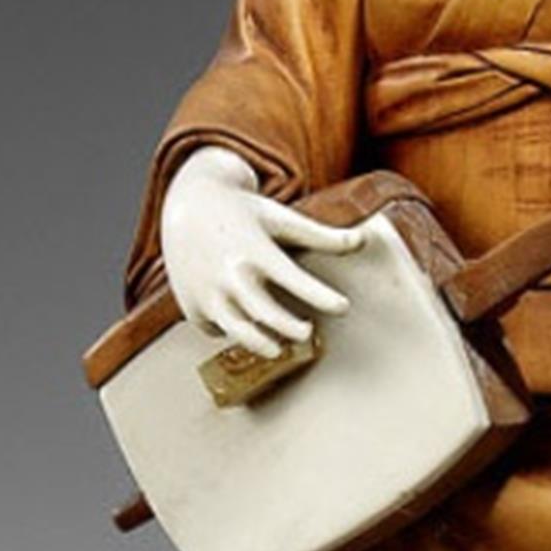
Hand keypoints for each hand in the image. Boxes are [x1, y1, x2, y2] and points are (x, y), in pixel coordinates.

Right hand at [159, 147, 373, 355]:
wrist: (187, 204)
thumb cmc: (243, 212)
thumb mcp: (280, 217)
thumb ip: (321, 235)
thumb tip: (363, 240)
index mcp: (255, 249)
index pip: (293, 279)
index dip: (322, 297)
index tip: (344, 306)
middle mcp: (229, 273)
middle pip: (267, 315)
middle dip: (292, 329)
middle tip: (308, 331)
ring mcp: (207, 292)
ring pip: (240, 332)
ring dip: (264, 345)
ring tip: (280, 346)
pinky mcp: (191, 306)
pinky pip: (217, 329)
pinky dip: (232, 331)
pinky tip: (244, 325)